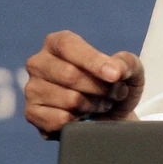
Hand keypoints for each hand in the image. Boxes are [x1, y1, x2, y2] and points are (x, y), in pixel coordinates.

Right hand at [24, 30, 143, 138]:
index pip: (70, 47)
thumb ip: (127, 63)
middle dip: (100, 87)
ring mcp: (32, 89)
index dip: (94, 61)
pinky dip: (80, 121)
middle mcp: (39, 63)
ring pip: (68, 100)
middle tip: (116, 93)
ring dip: (94, 105)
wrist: (112, 114)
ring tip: (103, 103)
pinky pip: (60, 121)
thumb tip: (116, 70)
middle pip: (70, 75)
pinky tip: (86, 116)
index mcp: (58, 42)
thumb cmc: (116, 84)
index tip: (116, 76)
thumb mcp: (130, 68)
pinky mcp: (32, 114)